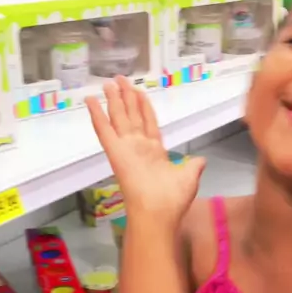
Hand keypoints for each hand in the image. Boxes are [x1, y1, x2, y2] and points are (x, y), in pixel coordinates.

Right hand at [86, 78, 205, 225]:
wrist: (158, 213)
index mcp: (155, 152)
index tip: (138, 91)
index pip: (148, 123)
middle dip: (126, 97)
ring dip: (113, 99)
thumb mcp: (189, 178)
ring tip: (107, 83)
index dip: (143, 106)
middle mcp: (139, 147)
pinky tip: (90, 101)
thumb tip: (201, 161)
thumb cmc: (172, 199)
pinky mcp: (115, 152)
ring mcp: (126, 148)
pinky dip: (96, 115)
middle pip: (131, 116)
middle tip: (119, 79)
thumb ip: (193, 166)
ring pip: (119, 117)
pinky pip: (104, 130)